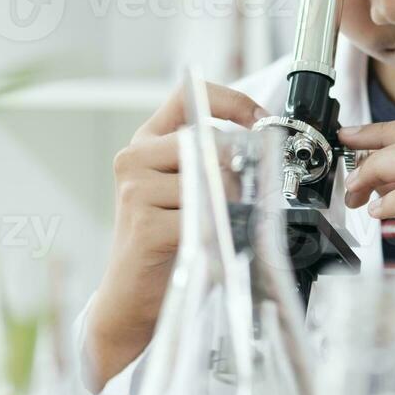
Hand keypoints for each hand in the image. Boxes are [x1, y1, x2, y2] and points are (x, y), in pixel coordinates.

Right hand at [82, 82, 265, 392]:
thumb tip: (260, 152)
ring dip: (230, 208)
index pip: (189, 97)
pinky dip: (218, 234)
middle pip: (210, 143)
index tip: (262, 120)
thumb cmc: (167, 242)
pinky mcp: (144, 224)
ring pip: (213, 181)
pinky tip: (208, 246)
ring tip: (219, 230)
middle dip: (238, 172)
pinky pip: (203, 217)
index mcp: (147, 143)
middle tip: (241, 202)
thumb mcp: (185, 192)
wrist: (132, 297)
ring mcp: (135, 191)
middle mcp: (134, 159)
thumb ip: (209, 165)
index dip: (232, 102)